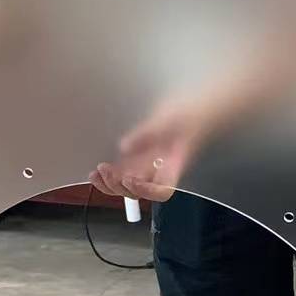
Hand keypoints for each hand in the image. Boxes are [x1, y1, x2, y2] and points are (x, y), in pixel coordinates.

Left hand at [89, 100, 208, 203]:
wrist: (200, 106)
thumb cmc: (192, 113)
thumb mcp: (169, 119)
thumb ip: (148, 133)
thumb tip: (123, 146)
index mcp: (174, 166)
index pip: (161, 190)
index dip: (144, 190)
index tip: (129, 179)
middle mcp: (162, 169)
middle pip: (140, 190)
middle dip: (119, 186)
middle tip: (103, 172)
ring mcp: (152, 163)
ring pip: (130, 182)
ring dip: (111, 182)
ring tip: (95, 174)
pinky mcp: (144, 153)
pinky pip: (127, 168)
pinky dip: (113, 171)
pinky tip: (99, 169)